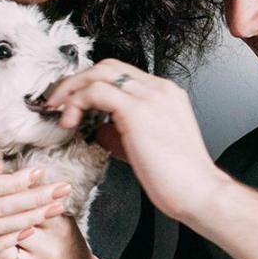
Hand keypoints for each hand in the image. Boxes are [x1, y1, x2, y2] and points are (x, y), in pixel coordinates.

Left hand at [44, 60, 230, 220]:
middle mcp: (159, 89)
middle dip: (77, 81)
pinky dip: (76, 103)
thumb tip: (99, 130)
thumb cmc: (179, 178)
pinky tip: (70, 122)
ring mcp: (150, 96)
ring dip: (72, 89)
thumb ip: (124, 132)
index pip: (121, 74)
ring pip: (99, 73)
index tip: (73, 101)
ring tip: (58, 110)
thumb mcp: (147, 146)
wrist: (199, 192)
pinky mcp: (137, 110)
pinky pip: (95, 92)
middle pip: (107, 66)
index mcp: (165, 94)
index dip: (91, 83)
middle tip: (58, 101)